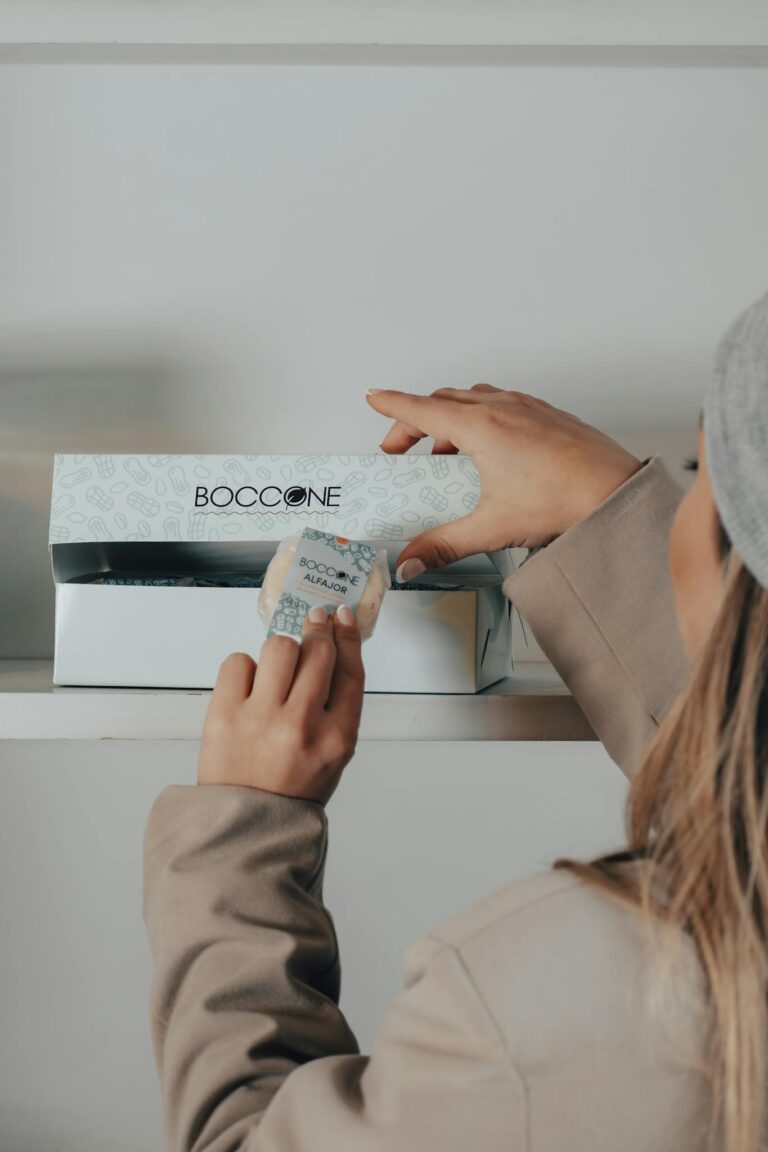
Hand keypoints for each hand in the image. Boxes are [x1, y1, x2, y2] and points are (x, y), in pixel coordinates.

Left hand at [198, 606, 363, 804]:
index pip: (350, 670)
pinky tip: (249, 689)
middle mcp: (301, 725)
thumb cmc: (291, 787)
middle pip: (317, 651)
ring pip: (279, 647)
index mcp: (337, 738)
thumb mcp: (333, 752)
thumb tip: (331, 645)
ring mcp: (261, 719)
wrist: (245, 824)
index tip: (341, 617)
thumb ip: (337, 704)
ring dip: (281, 652)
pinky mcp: (224, 715)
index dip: (347, 636)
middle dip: (317, 631)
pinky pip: (238, 661)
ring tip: (276, 672)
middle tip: (313, 625)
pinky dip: (245, 668)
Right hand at [366, 385, 640, 577]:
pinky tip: (489, 451)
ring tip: (445, 452)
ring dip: (450, 418)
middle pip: (443, 401)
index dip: (391, 405)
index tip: (373, 398)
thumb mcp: (491, 527)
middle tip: (401, 448)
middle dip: (415, 420)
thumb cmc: (565, 498)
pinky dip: (481, 418)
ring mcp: (527, 407)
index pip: (421, 408)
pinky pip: (502, 404)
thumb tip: (411, 561)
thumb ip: (443, 545)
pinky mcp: (547, 414)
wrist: (617, 491)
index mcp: (480, 426)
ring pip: (474, 398)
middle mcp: (501, 407)